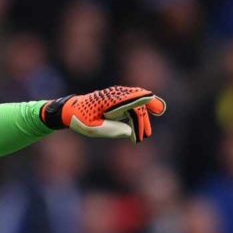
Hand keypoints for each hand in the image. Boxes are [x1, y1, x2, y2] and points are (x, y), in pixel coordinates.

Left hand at [41, 86, 166, 142]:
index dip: (146, 103)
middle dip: (143, 120)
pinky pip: (134, 105)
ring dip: (142, 119)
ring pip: (138, 104)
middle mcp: (116, 95)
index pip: (132, 99)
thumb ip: (111, 130)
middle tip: (145, 136)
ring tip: (143, 136)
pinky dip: (139, 115)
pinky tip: (142, 125)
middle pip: (138, 104)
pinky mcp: (118, 101)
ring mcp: (118, 97)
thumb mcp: (93, 128)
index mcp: (109, 100)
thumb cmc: (80, 119)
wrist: (72, 111)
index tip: (159, 109)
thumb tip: (130, 131)